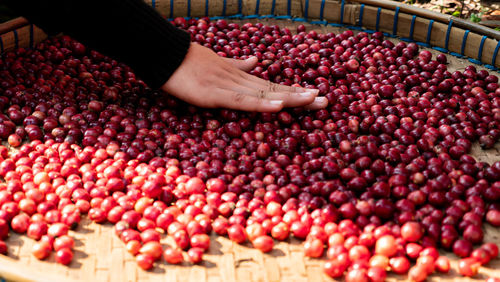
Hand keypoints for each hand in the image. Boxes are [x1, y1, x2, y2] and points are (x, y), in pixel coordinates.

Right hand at [162, 43, 327, 111]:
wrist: (164, 53)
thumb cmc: (186, 62)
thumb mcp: (216, 63)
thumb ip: (236, 65)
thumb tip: (255, 62)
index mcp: (238, 76)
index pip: (270, 85)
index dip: (292, 90)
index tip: (313, 94)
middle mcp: (238, 80)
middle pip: (274, 89)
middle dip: (300, 96)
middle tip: (326, 101)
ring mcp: (228, 86)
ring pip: (264, 93)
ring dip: (290, 98)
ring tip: (314, 101)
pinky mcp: (215, 93)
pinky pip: (241, 100)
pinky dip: (262, 103)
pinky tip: (280, 105)